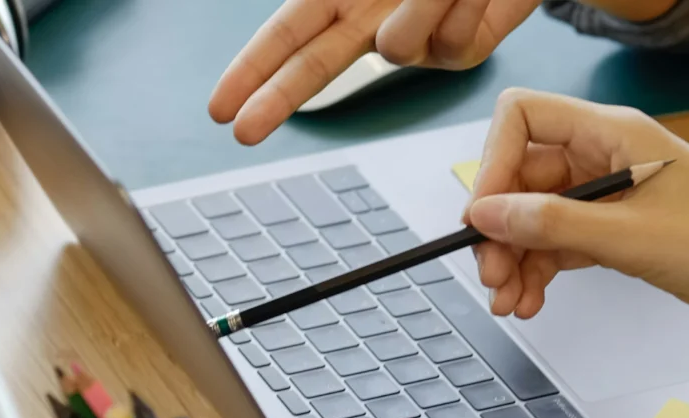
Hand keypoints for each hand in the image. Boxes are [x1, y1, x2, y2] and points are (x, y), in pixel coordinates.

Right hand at [210, 0, 539, 144]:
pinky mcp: (459, 58)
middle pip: (313, 64)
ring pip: (397, 46)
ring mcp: (416, 46)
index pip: (288, 32)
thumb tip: (388, 40)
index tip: (221, 108)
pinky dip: (467, 5)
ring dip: (423, 2)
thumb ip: (382, 3)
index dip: (252, 69)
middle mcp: (373, 23)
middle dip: (275, 97)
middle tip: (242, 132)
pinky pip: (453, 40)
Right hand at [463, 89, 688, 334]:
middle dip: (501, 227)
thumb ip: (553, 224)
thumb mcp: (630, 237)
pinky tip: (532, 299)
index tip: (483, 216)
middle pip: (524, 176)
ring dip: (516, 257)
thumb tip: (489, 214)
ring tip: (509, 299)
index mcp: (614, 132)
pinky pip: (561, 243)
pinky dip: (541, 270)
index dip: (494, 164)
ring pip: (538, 217)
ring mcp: (613, 196)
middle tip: (491, 274)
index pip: (524, 119)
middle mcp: (608, 156)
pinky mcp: (621, 232)